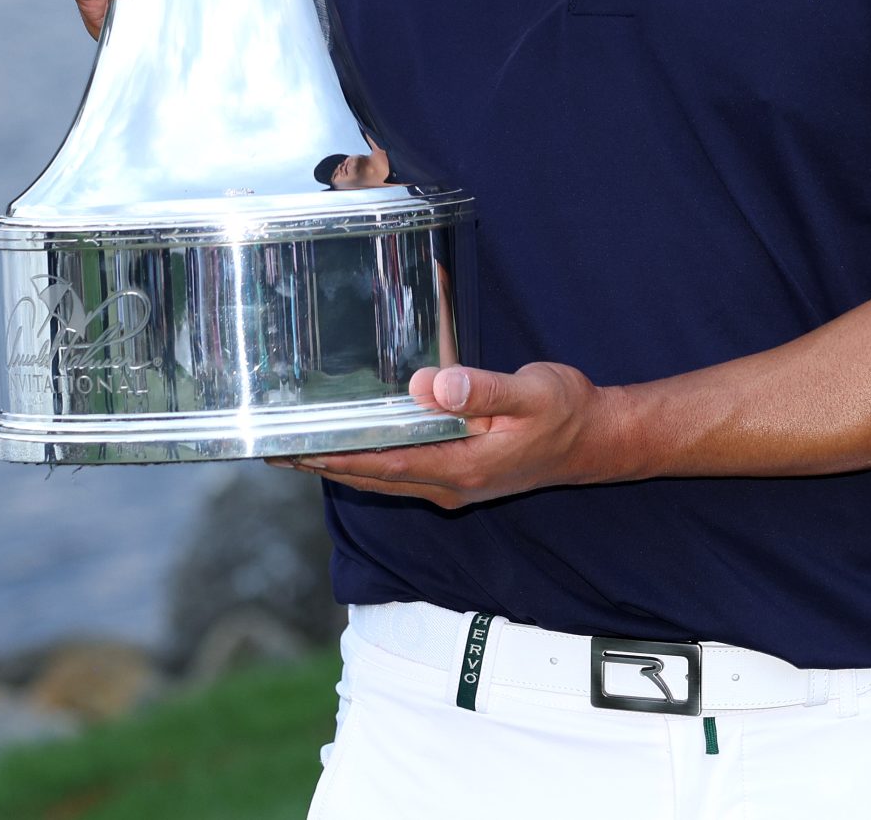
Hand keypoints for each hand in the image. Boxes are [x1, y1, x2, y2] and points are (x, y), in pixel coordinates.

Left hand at [278, 363, 626, 507]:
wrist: (598, 439)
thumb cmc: (567, 412)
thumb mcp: (531, 391)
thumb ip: (480, 389)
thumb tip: (429, 386)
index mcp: (461, 467)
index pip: (382, 465)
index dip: (334, 458)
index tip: (291, 450)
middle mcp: (451, 484)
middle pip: (371, 478)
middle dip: (322, 465)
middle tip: (272, 451)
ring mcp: (455, 484)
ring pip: (383, 479)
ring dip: (340, 466)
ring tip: (296, 452)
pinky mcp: (461, 474)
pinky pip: (401, 472)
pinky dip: (369, 462)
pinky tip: (354, 446)